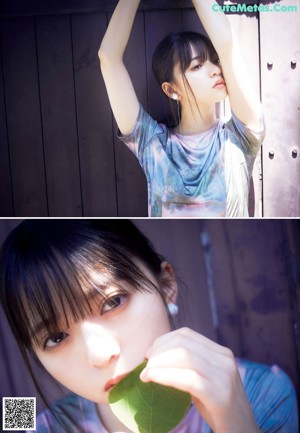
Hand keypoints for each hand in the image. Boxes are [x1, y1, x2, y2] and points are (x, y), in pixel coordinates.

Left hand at [140, 328, 259, 432]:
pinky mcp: (220, 394)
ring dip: (158, 363)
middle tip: (145, 366)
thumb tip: (155, 357)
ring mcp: (224, 376)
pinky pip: (187, 378)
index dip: (163, 341)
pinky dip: (164, 375)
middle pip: (182, 343)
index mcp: (221, 353)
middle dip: (158, 351)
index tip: (149, 355)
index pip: (186, 334)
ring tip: (145, 375)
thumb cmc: (217, 408)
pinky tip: (151, 379)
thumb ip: (190, 365)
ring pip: (183, 356)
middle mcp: (225, 359)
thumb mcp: (206, 380)